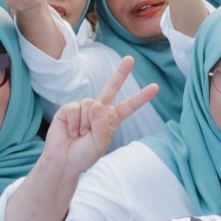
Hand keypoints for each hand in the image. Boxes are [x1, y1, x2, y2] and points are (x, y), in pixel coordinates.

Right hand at [41, 57, 158, 176]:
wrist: (64, 161)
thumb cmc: (85, 154)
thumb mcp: (99, 142)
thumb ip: (101, 124)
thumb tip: (96, 103)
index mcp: (112, 118)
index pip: (129, 106)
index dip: (141, 97)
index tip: (155, 87)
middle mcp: (100, 109)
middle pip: (111, 87)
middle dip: (121, 73)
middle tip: (130, 59)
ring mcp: (84, 107)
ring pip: (90, 105)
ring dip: (85, 124)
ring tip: (80, 134)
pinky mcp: (68, 109)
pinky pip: (74, 109)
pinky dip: (74, 123)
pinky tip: (71, 131)